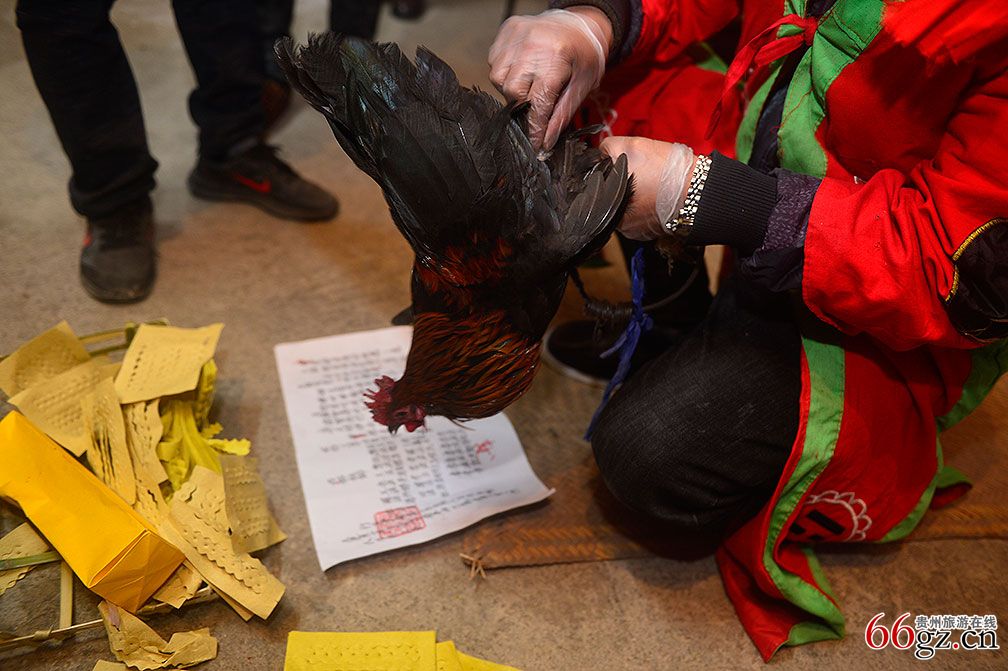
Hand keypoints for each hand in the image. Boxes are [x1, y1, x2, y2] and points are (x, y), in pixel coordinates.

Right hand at [489, 8, 610, 150]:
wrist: (581, 22)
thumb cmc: (585, 55)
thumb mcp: (582, 86)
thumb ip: (562, 114)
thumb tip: (546, 141)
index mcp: (556, 58)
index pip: (537, 103)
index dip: (535, 128)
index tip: (534, 145)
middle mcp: (532, 44)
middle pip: (513, 91)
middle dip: (522, 105)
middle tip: (535, 103)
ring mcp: (517, 35)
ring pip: (498, 78)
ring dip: (511, 89)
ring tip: (529, 84)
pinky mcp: (507, 29)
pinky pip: (494, 62)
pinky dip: (505, 72)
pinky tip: (521, 69)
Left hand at [600, 136, 696, 240]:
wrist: (696, 188)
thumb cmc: (666, 171)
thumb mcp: (631, 146)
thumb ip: (607, 147)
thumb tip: (600, 151)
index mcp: (607, 204)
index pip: (598, 186)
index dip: (608, 172)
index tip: (620, 166)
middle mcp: (617, 223)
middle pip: (610, 198)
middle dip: (620, 185)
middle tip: (639, 174)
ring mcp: (633, 231)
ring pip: (626, 207)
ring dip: (633, 197)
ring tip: (649, 184)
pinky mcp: (647, 234)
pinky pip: (640, 217)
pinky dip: (645, 206)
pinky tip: (654, 195)